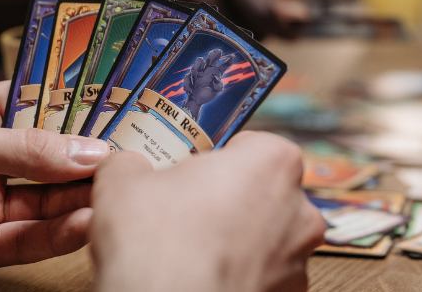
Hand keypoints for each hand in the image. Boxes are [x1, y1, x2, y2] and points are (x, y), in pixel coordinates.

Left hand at [0, 81, 110, 291]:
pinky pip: (27, 240)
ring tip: (120, 190)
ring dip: (81, 196)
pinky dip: (58, 234)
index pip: (38, 102)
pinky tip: (86, 223)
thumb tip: (91, 152)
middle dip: (90, 154)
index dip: (80, 104)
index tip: (125, 104)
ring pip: (45, 199)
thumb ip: (23, 150)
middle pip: (49, 154)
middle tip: (139, 151)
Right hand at [91, 131, 324, 291]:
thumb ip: (130, 163)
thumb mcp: (122, 183)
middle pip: (261, 190)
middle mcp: (298, 207)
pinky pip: (263, 275)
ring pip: (265, 237)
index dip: (215, 158)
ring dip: (235, 240)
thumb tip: (127, 166)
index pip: (249, 145)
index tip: (191, 171)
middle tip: (186, 211)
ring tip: (190, 251)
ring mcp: (298, 258)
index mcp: (273, 162)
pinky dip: (240, 275)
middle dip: (227, 199)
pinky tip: (204, 277)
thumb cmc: (157, 246)